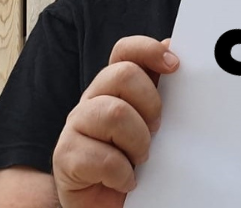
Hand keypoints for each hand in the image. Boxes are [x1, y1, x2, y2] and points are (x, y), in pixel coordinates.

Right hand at [52, 36, 178, 207]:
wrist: (108, 206)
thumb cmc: (133, 161)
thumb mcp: (151, 123)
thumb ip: (161, 90)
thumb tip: (174, 48)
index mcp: (114, 87)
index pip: (124, 51)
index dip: (149, 50)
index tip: (175, 66)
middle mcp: (92, 100)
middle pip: (122, 74)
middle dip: (150, 103)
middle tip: (157, 130)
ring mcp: (75, 126)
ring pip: (114, 113)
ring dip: (138, 142)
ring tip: (140, 160)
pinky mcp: (65, 157)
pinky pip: (102, 157)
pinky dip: (122, 174)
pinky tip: (125, 181)